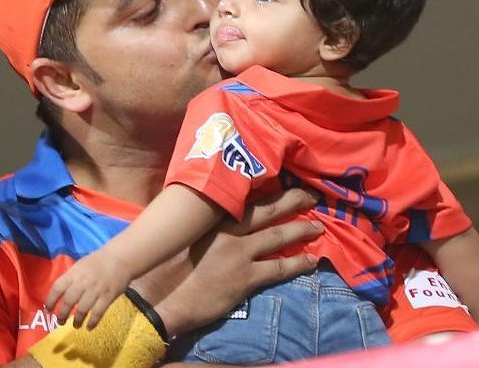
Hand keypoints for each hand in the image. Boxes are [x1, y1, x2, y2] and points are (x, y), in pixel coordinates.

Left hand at [46, 248, 129, 329]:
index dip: (50, 301)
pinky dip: (92, 322)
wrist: (120, 257)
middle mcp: (83, 282)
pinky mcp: (108, 296)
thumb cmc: (98, 261)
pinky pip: (98, 313)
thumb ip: (71, 277)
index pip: (57, 288)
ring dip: (77, 320)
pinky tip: (89, 326)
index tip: (48, 310)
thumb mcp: (81, 265)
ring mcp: (96, 290)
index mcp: (75, 273)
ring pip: (82, 310)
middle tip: (60, 321)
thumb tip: (59, 292)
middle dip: (62, 314)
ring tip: (76, 325)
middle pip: (68, 302)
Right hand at [132, 188, 322, 335]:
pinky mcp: (245, 279)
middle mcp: (230, 230)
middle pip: (268, 211)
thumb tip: (212, 210)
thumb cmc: (164, 263)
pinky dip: (296, 264)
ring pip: (278, 237)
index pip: (247, 198)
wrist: (160, 296)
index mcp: (214, 217)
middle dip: (292, 202)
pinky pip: (278, 268)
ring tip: (318, 227)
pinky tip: (310, 261)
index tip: (284, 181)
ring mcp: (239, 254)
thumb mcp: (181, 232)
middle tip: (311, 197)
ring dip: (300, 230)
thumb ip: (200, 220)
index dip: (268, 190)